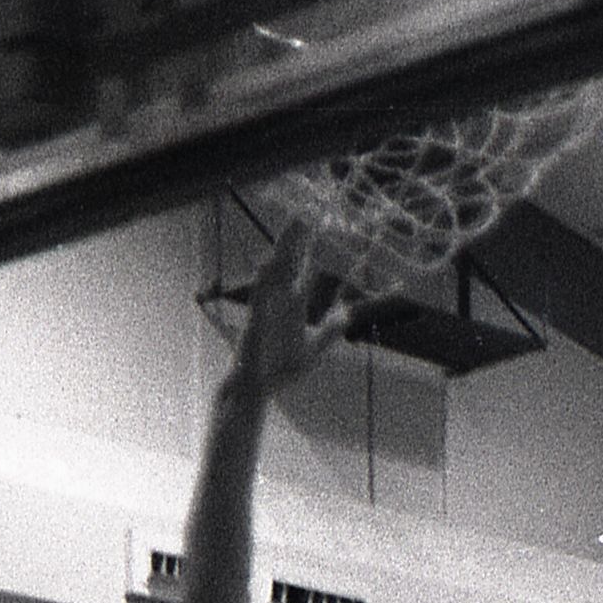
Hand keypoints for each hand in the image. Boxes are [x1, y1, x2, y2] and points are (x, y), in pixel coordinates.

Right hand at [230, 227, 363, 396]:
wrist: (255, 391)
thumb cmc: (279, 371)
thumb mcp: (313, 349)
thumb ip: (329, 330)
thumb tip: (347, 312)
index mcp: (294, 305)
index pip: (308, 270)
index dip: (315, 250)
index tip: (324, 225)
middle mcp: (279, 301)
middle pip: (291, 263)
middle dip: (298, 238)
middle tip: (306, 210)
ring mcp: (267, 310)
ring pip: (276, 274)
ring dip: (283, 250)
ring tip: (292, 227)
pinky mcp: (255, 325)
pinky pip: (259, 300)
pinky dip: (263, 284)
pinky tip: (267, 266)